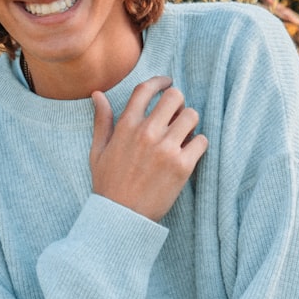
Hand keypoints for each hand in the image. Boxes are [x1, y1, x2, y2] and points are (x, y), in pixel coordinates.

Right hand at [89, 76, 208, 221]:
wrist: (121, 217)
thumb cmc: (108, 184)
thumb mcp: (98, 151)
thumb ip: (102, 121)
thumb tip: (97, 94)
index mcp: (126, 126)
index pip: (146, 90)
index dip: (159, 81)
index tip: (167, 82)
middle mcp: (147, 133)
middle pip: (174, 97)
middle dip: (177, 102)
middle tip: (176, 114)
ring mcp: (166, 149)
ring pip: (192, 115)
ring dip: (189, 122)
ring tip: (183, 134)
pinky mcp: (182, 166)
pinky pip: (201, 141)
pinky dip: (198, 144)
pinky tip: (189, 152)